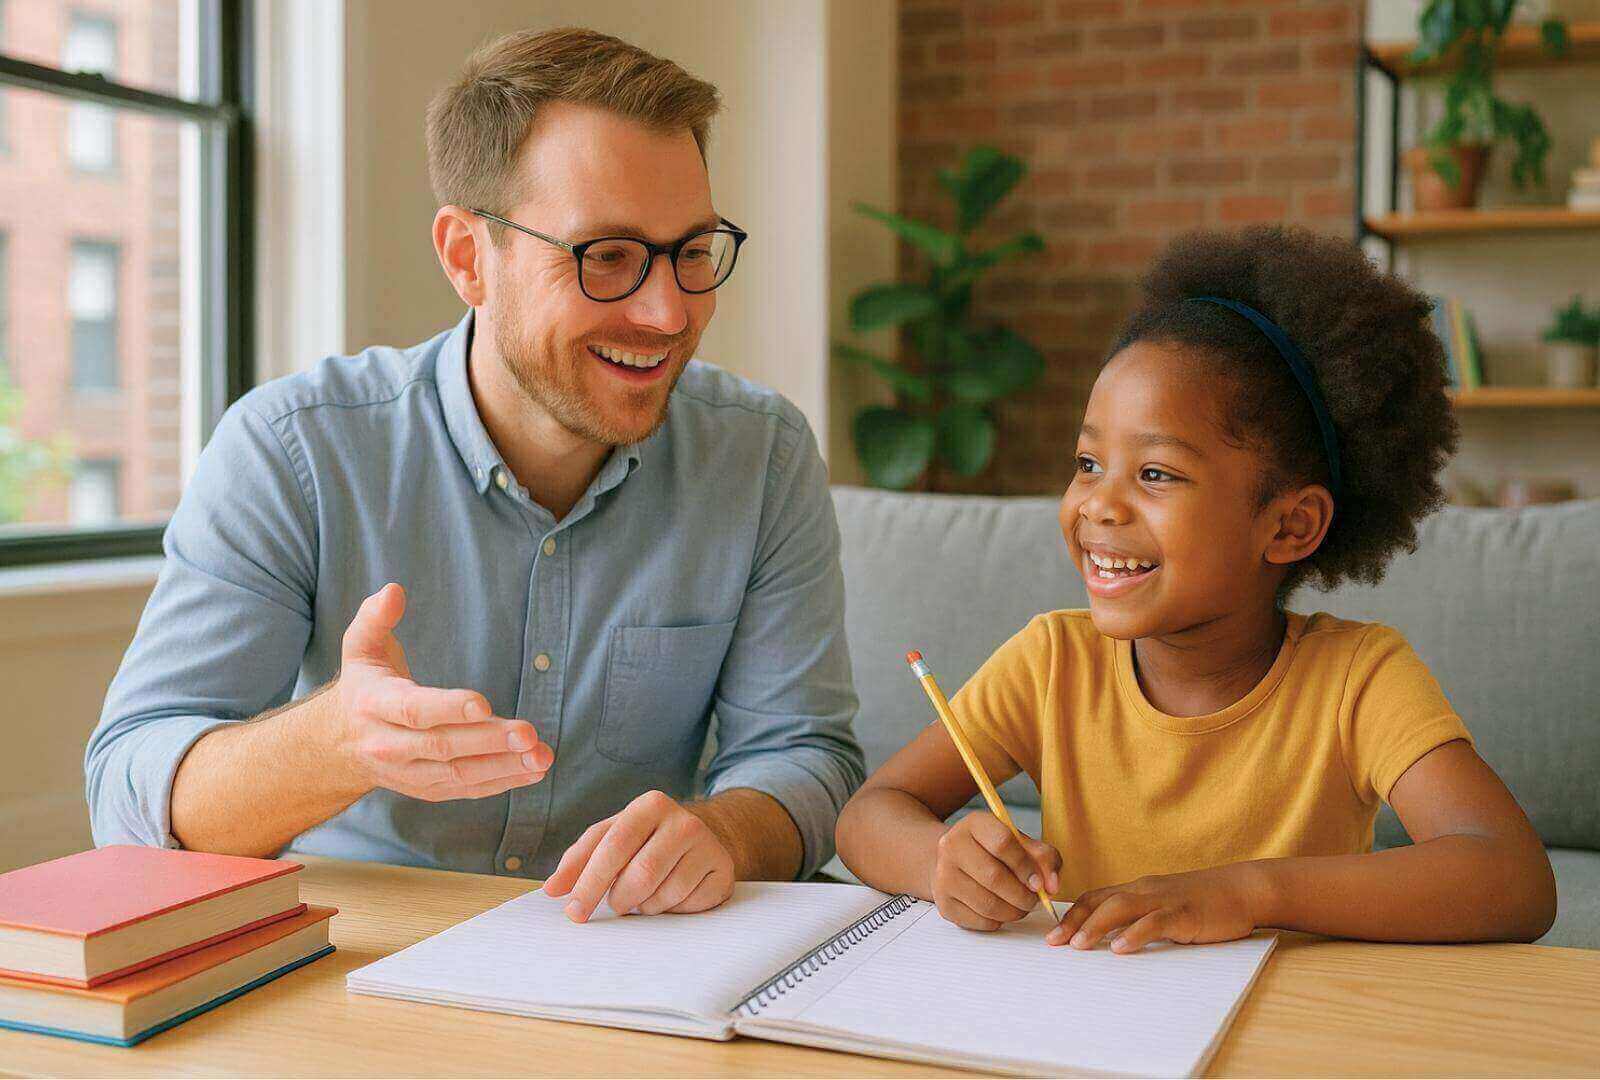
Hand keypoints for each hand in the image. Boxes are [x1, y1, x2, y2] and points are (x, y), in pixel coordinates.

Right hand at [333, 583, 553, 800]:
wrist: (337, 745)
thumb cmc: (363, 687)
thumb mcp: (360, 647)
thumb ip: (375, 618)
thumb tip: (393, 591)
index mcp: (373, 705)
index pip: (412, 710)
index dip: (448, 708)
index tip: (484, 704)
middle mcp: (388, 745)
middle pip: (442, 746)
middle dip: (488, 741)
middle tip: (528, 733)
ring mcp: (407, 772)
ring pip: (457, 775)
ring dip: (503, 767)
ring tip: (540, 757)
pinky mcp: (426, 788)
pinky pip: (464, 790)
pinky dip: (500, 783)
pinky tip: (532, 771)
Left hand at [542, 790, 734, 920]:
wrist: (702, 839)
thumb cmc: (646, 840)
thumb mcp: (612, 837)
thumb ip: (579, 859)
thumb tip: (553, 889)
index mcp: (650, 805)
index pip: (614, 845)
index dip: (591, 881)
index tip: (574, 911)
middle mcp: (683, 821)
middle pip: (641, 874)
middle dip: (619, 899)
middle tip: (614, 906)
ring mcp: (708, 847)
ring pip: (664, 895)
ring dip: (645, 906)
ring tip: (645, 895)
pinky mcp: (722, 872)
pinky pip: (687, 906)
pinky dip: (671, 910)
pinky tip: (671, 896)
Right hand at [931, 811, 1061, 931]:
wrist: (955, 861)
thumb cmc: (995, 852)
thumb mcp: (1021, 844)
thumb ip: (1044, 858)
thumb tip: (1052, 886)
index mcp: (974, 824)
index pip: (1002, 843)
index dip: (1026, 867)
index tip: (1039, 883)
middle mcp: (951, 846)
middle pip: (994, 877)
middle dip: (1022, 896)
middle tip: (1034, 901)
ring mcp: (943, 875)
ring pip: (987, 904)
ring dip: (1013, 912)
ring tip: (1021, 907)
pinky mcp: (943, 903)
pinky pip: (978, 921)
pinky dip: (998, 921)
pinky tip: (1001, 911)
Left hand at [1047, 863, 1266, 952]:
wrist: (1241, 890)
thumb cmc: (1201, 903)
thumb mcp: (1163, 907)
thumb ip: (1139, 919)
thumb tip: (1111, 941)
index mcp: (1137, 890)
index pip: (1095, 898)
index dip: (1071, 915)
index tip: (1052, 935)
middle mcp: (1144, 891)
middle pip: (1100, 901)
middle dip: (1074, 922)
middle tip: (1053, 943)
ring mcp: (1164, 900)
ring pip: (1121, 908)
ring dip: (1096, 926)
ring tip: (1079, 945)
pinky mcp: (1184, 913)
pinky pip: (1155, 922)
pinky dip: (1135, 934)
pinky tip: (1121, 948)